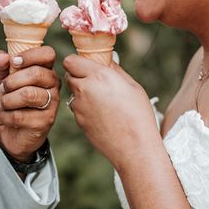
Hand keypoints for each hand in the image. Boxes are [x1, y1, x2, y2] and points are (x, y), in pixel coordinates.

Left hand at [0, 46, 59, 161]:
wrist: (7, 133)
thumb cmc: (7, 103)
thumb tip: (2, 56)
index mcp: (44, 70)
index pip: (48, 54)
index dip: (30, 55)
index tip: (13, 62)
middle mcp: (53, 84)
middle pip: (37, 73)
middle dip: (12, 80)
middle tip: (4, 88)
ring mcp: (52, 103)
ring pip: (29, 94)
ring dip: (8, 100)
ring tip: (4, 104)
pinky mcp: (46, 121)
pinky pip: (21, 115)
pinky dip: (7, 116)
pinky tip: (7, 118)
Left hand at [63, 54, 157, 168]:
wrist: (135, 147)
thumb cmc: (138, 115)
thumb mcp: (132, 85)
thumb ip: (114, 70)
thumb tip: (106, 60)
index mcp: (98, 76)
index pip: (70, 60)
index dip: (77, 62)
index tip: (87, 65)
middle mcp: (84, 89)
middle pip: (69, 75)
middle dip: (79, 76)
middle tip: (95, 82)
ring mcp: (79, 107)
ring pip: (73, 93)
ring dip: (82, 93)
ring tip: (103, 101)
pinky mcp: (79, 121)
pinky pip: (77, 108)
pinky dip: (85, 108)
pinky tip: (102, 115)